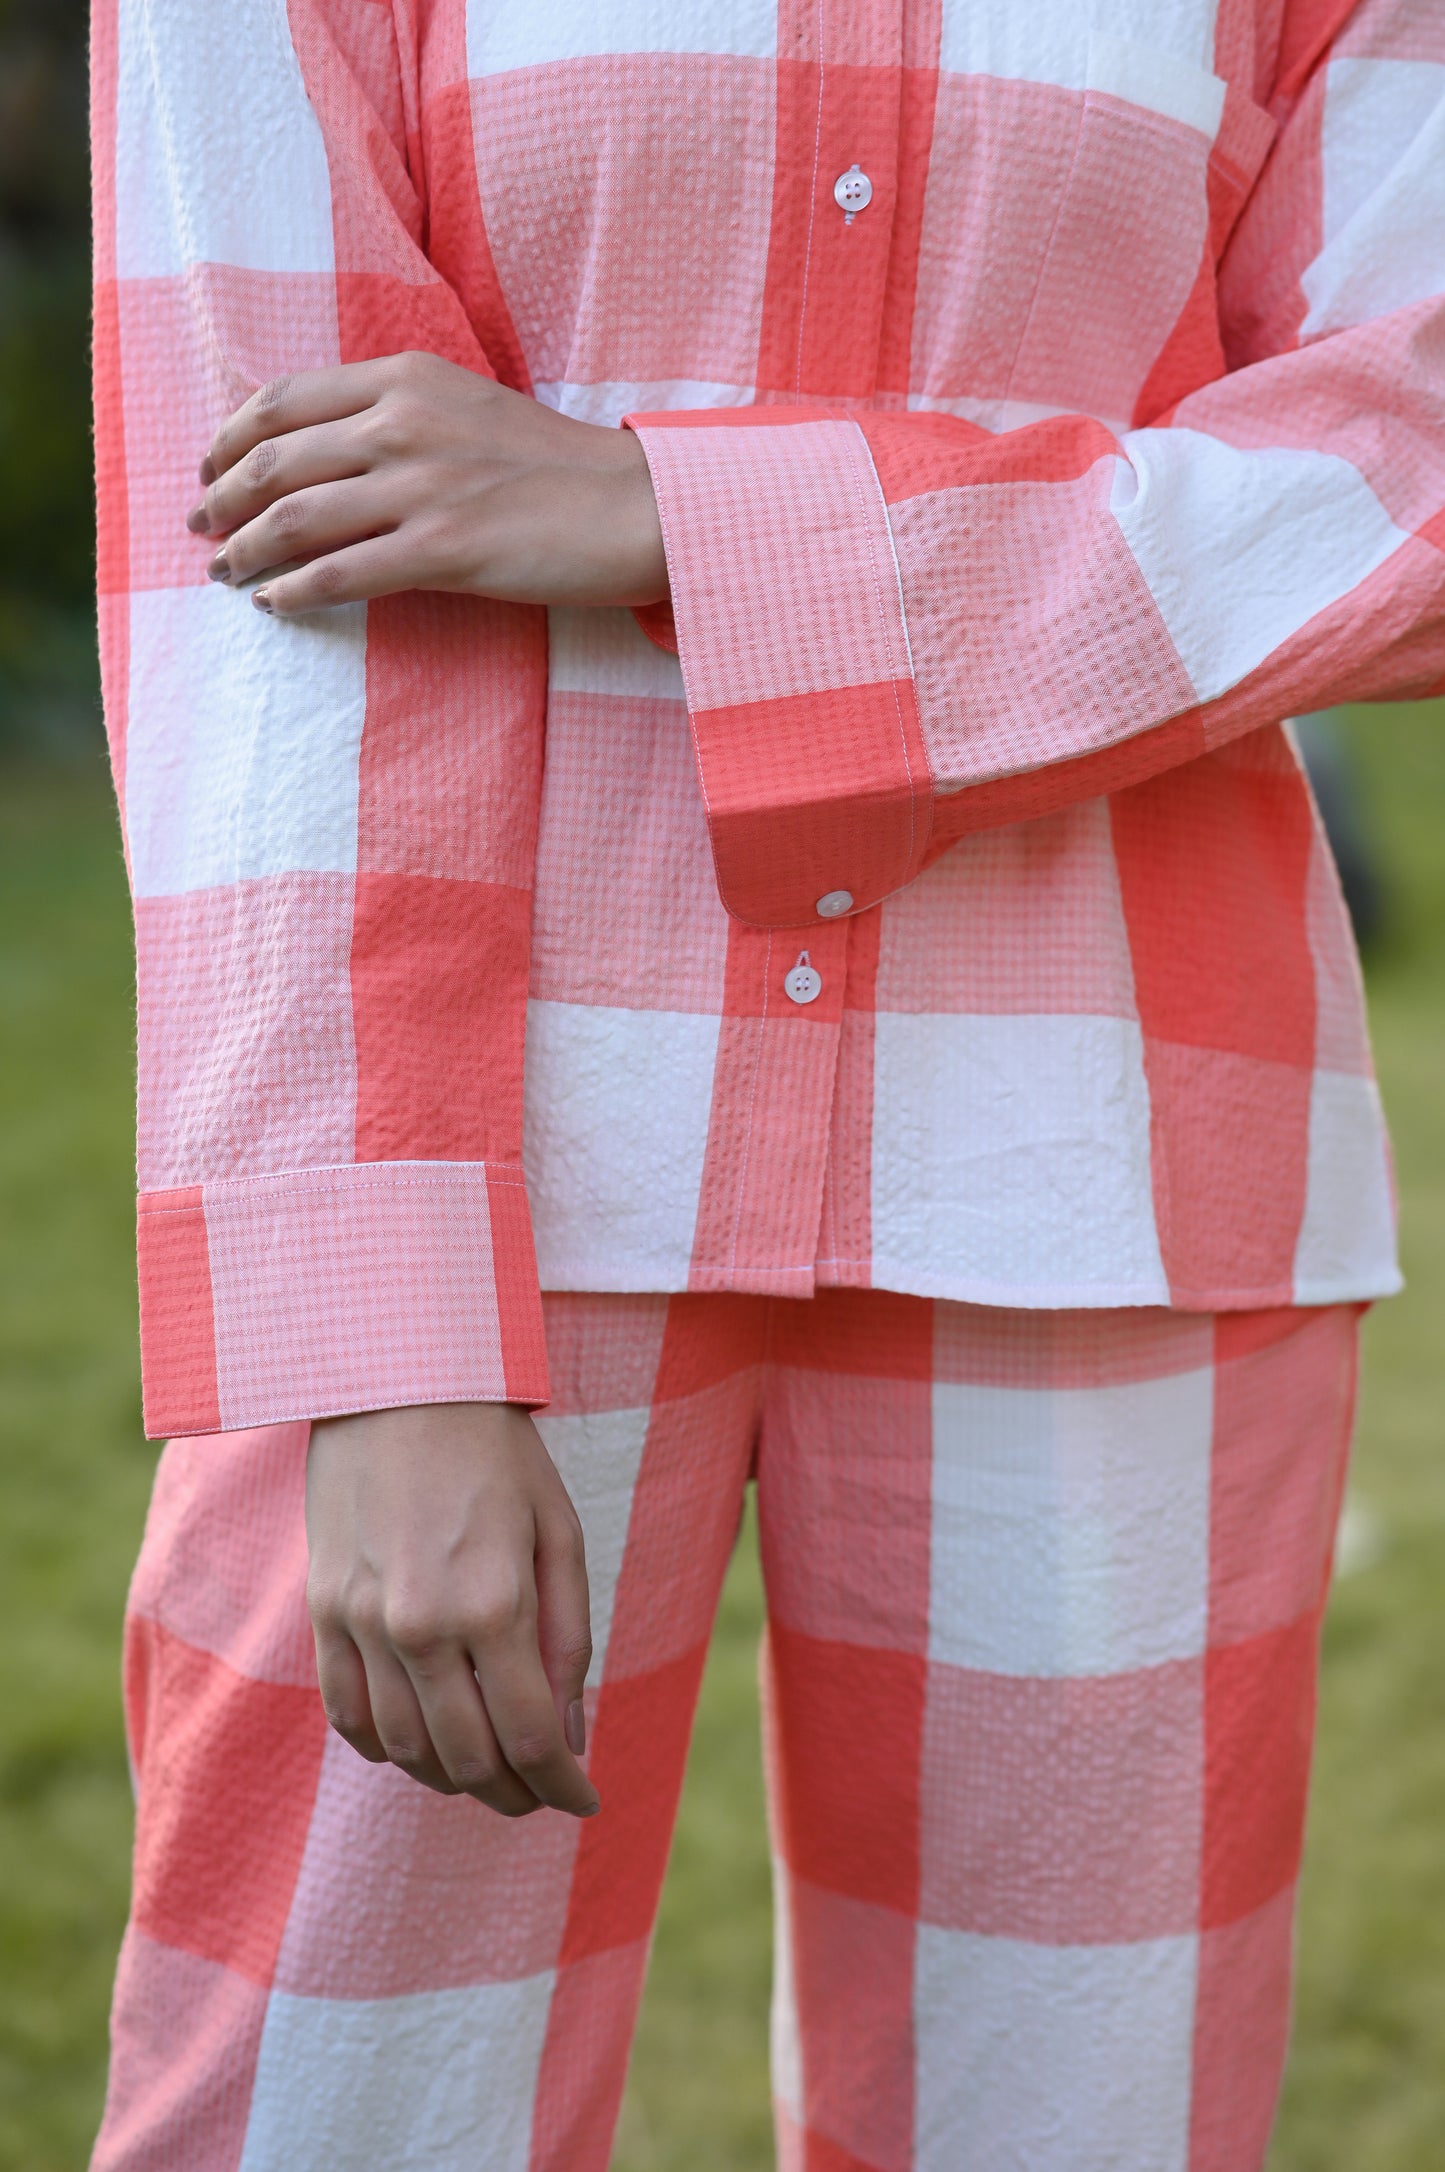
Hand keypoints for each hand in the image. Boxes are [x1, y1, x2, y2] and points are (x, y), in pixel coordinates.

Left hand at [186, 351, 668, 616]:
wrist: (633, 508)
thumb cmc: (557, 467)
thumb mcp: (468, 408)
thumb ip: (399, 414)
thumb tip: (330, 449)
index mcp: (405, 377)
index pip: (284, 399)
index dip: (231, 436)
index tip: (211, 466)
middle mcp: (402, 424)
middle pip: (275, 460)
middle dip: (222, 497)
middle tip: (200, 526)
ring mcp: (421, 487)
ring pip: (295, 520)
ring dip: (245, 550)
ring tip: (225, 571)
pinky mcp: (443, 551)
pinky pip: (341, 574)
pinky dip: (295, 591)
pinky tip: (276, 603)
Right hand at [305, 1401, 599, 1819]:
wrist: (397, 1383)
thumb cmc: (494, 1452)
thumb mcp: (556, 1530)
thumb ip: (566, 1636)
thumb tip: (568, 1732)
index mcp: (492, 1602)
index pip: (529, 1737)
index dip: (561, 1785)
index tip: (585, 1800)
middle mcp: (421, 1626)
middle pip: (467, 1758)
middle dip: (515, 1794)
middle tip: (542, 1795)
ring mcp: (361, 1624)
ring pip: (405, 1749)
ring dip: (452, 1780)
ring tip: (488, 1777)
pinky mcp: (323, 1613)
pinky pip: (348, 1715)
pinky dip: (387, 1748)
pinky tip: (419, 1746)